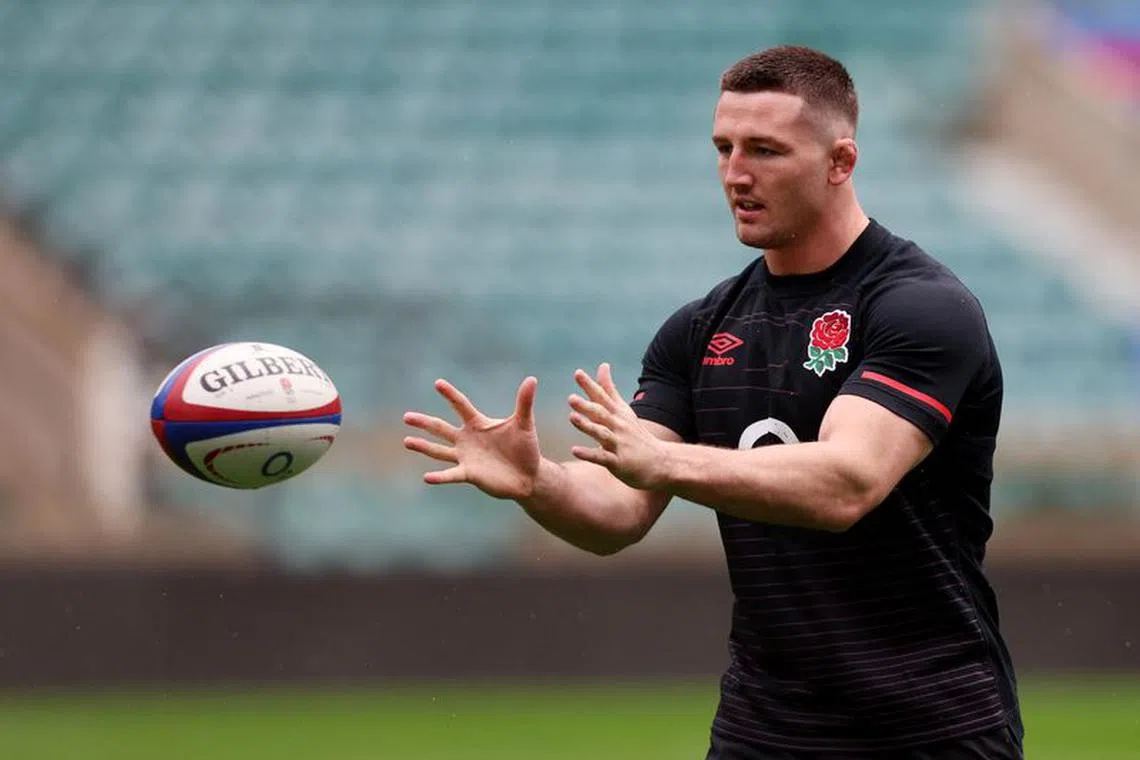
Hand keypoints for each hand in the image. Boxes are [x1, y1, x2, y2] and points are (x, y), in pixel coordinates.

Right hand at [403, 377, 541, 500]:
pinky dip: (440, 476)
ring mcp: (466, 457)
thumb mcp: (524, 424)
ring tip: (407, 441)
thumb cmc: (525, 448)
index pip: (461, 406)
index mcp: (478, 424)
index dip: (450, 395)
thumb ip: (524, 402)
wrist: (529, 476)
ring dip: (424, 446)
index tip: (438, 383)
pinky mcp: (469, 474)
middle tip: (407, 416)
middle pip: (441, 428)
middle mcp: (467, 439)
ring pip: (440, 450)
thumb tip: (532, 379)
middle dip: (424, 422)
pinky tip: (426, 477)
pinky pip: (451, 474)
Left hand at [568, 363, 667, 490]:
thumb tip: (603, 365)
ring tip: (571, 417)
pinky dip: (589, 454)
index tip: (578, 373)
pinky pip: (602, 457)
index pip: (602, 397)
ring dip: (587, 426)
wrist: (660, 461)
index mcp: (617, 414)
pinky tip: (574, 450)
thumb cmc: (636, 434)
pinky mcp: (618, 462)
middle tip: (571, 398)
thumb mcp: (623, 409)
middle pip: (601, 414)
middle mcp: (618, 426)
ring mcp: (619, 444)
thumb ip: (609, 389)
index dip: (590, 386)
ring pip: (601, 434)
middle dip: (586, 406)